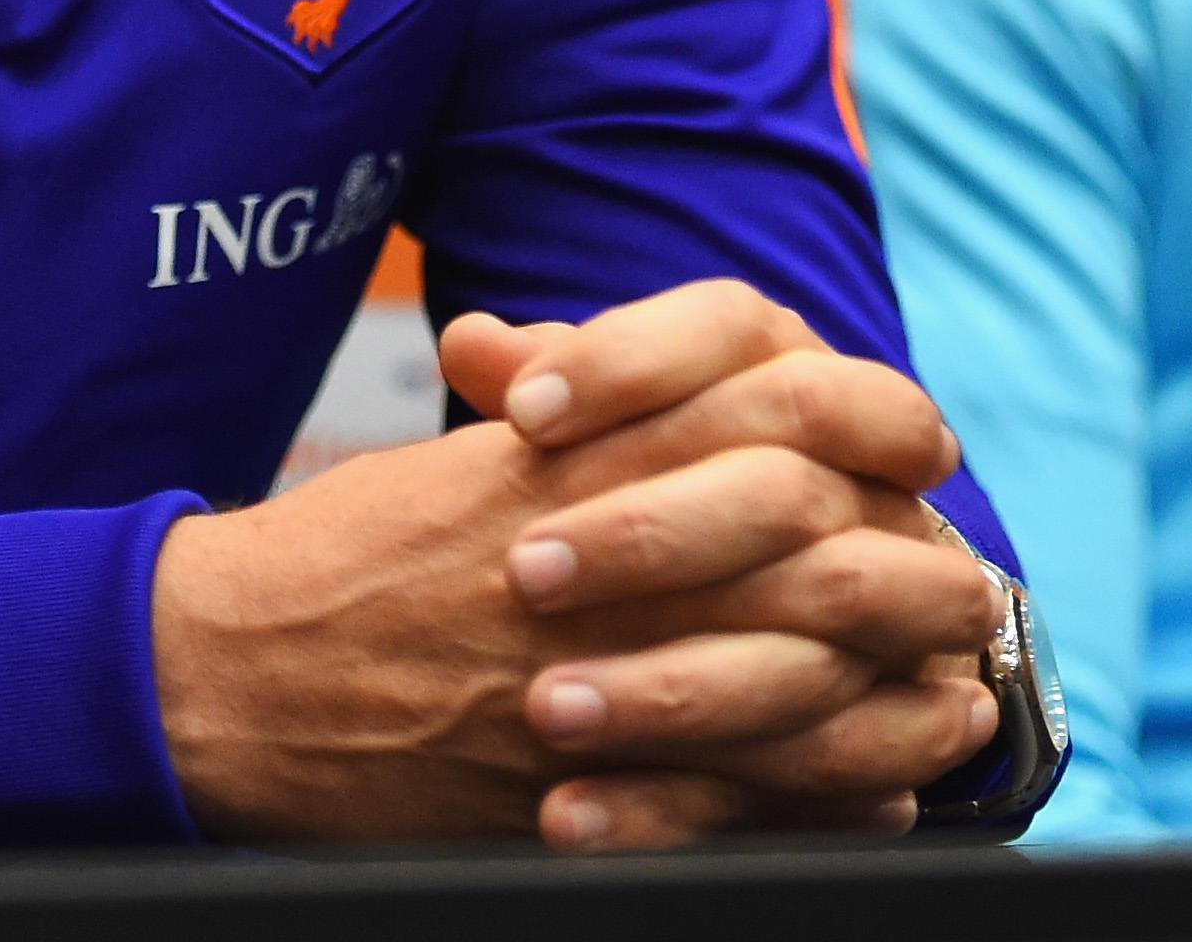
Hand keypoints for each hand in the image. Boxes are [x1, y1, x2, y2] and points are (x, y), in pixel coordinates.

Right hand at [149, 281, 999, 848]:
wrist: (222, 669)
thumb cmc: (351, 555)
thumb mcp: (482, 457)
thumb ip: (597, 411)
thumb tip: (731, 394)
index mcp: (581, 446)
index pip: (773, 396)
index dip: (872, 419)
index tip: (921, 450)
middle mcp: (599, 543)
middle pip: (818, 536)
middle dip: (916, 570)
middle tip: (969, 591)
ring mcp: (589, 663)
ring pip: (801, 673)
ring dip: (897, 692)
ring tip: (955, 701)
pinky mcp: (571, 774)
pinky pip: (739, 794)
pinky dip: (825, 798)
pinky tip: (881, 797)